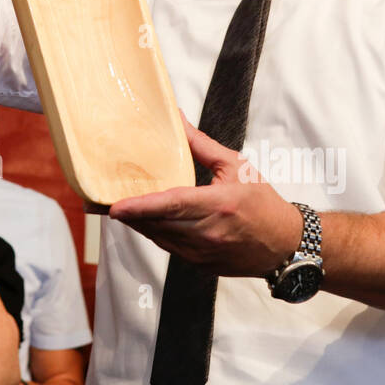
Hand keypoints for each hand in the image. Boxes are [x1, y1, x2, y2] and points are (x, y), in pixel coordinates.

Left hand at [108, 114, 302, 275]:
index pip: (172, 206)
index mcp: (218, 205)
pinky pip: (169, 248)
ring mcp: (204, 253)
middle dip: (129, 214)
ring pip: (159, 238)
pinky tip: (144, 220)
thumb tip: (176, 119)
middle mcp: (209, 233)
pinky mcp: (201, 265)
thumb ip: (200, 144)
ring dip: (138, 224)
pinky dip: (155, 233)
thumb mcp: (235, 166)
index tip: (116, 207)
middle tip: (100, 203)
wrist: (285, 243)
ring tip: (117, 208)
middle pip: (158, 224)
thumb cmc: (262, 201)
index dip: (142, 207)